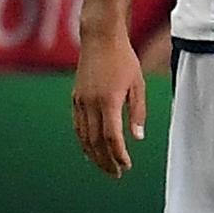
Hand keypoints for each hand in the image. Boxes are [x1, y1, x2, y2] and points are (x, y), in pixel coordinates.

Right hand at [72, 27, 146, 176]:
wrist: (100, 38)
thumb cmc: (124, 59)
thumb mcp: (138, 84)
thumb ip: (138, 112)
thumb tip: (138, 138)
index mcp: (109, 101)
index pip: (112, 137)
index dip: (119, 155)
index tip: (127, 166)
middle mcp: (91, 103)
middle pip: (96, 142)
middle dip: (106, 161)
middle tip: (117, 174)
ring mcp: (80, 101)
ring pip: (84, 137)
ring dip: (94, 155)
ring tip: (105, 167)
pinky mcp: (75, 98)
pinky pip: (78, 126)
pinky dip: (83, 142)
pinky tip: (90, 151)